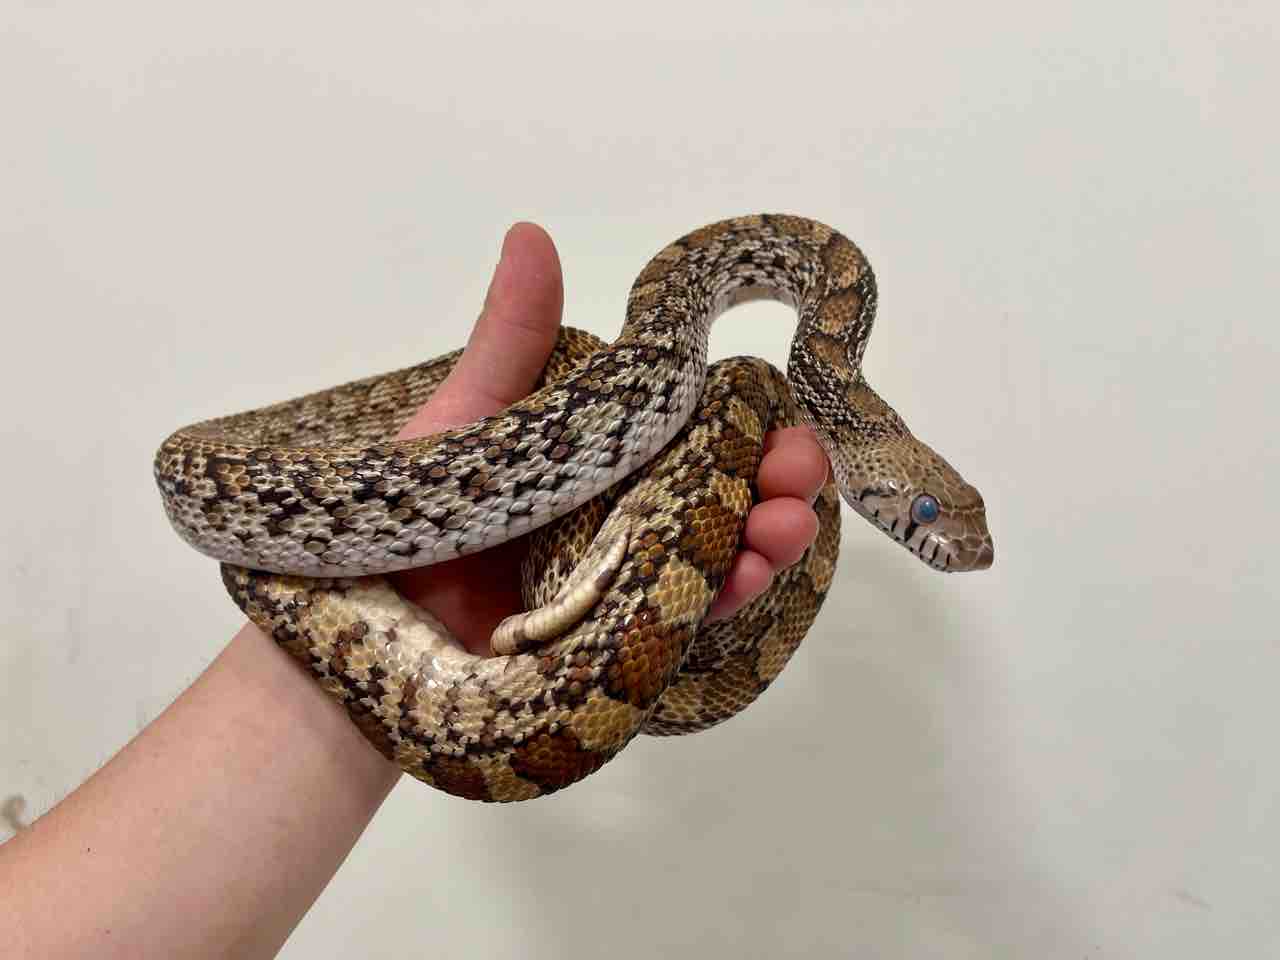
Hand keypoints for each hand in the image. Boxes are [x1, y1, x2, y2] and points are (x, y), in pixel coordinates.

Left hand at [390, 223, 830, 654]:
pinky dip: (727, 595)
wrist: (366, 630)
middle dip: (770, 478)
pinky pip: (684, 617)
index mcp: (592, 460)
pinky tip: (754, 573)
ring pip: (715, 552)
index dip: (741, 421)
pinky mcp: (615, 640)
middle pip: (718, 491)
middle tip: (801, 470)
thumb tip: (532, 233)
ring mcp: (621, 579)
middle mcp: (619, 516)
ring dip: (764, 535)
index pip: (690, 431)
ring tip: (787, 523)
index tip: (775, 411)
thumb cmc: (404, 519)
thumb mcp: (466, 421)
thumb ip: (511, 340)